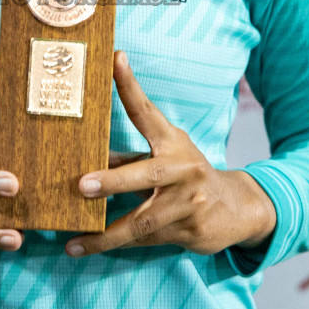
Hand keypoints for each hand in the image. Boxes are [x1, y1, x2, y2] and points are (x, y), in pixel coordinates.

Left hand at [66, 52, 275, 257]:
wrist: (236, 208)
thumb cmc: (185, 176)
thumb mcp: (163, 157)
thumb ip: (127, 158)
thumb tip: (82, 155)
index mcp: (172, 142)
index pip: (147, 111)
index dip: (130, 85)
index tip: (115, 59)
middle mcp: (182, 169)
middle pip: (145, 174)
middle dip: (112, 181)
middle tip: (82, 185)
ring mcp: (188, 202)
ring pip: (141, 220)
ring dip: (104, 234)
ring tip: (72, 241)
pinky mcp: (190, 231)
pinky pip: (145, 240)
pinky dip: (116, 244)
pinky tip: (87, 249)